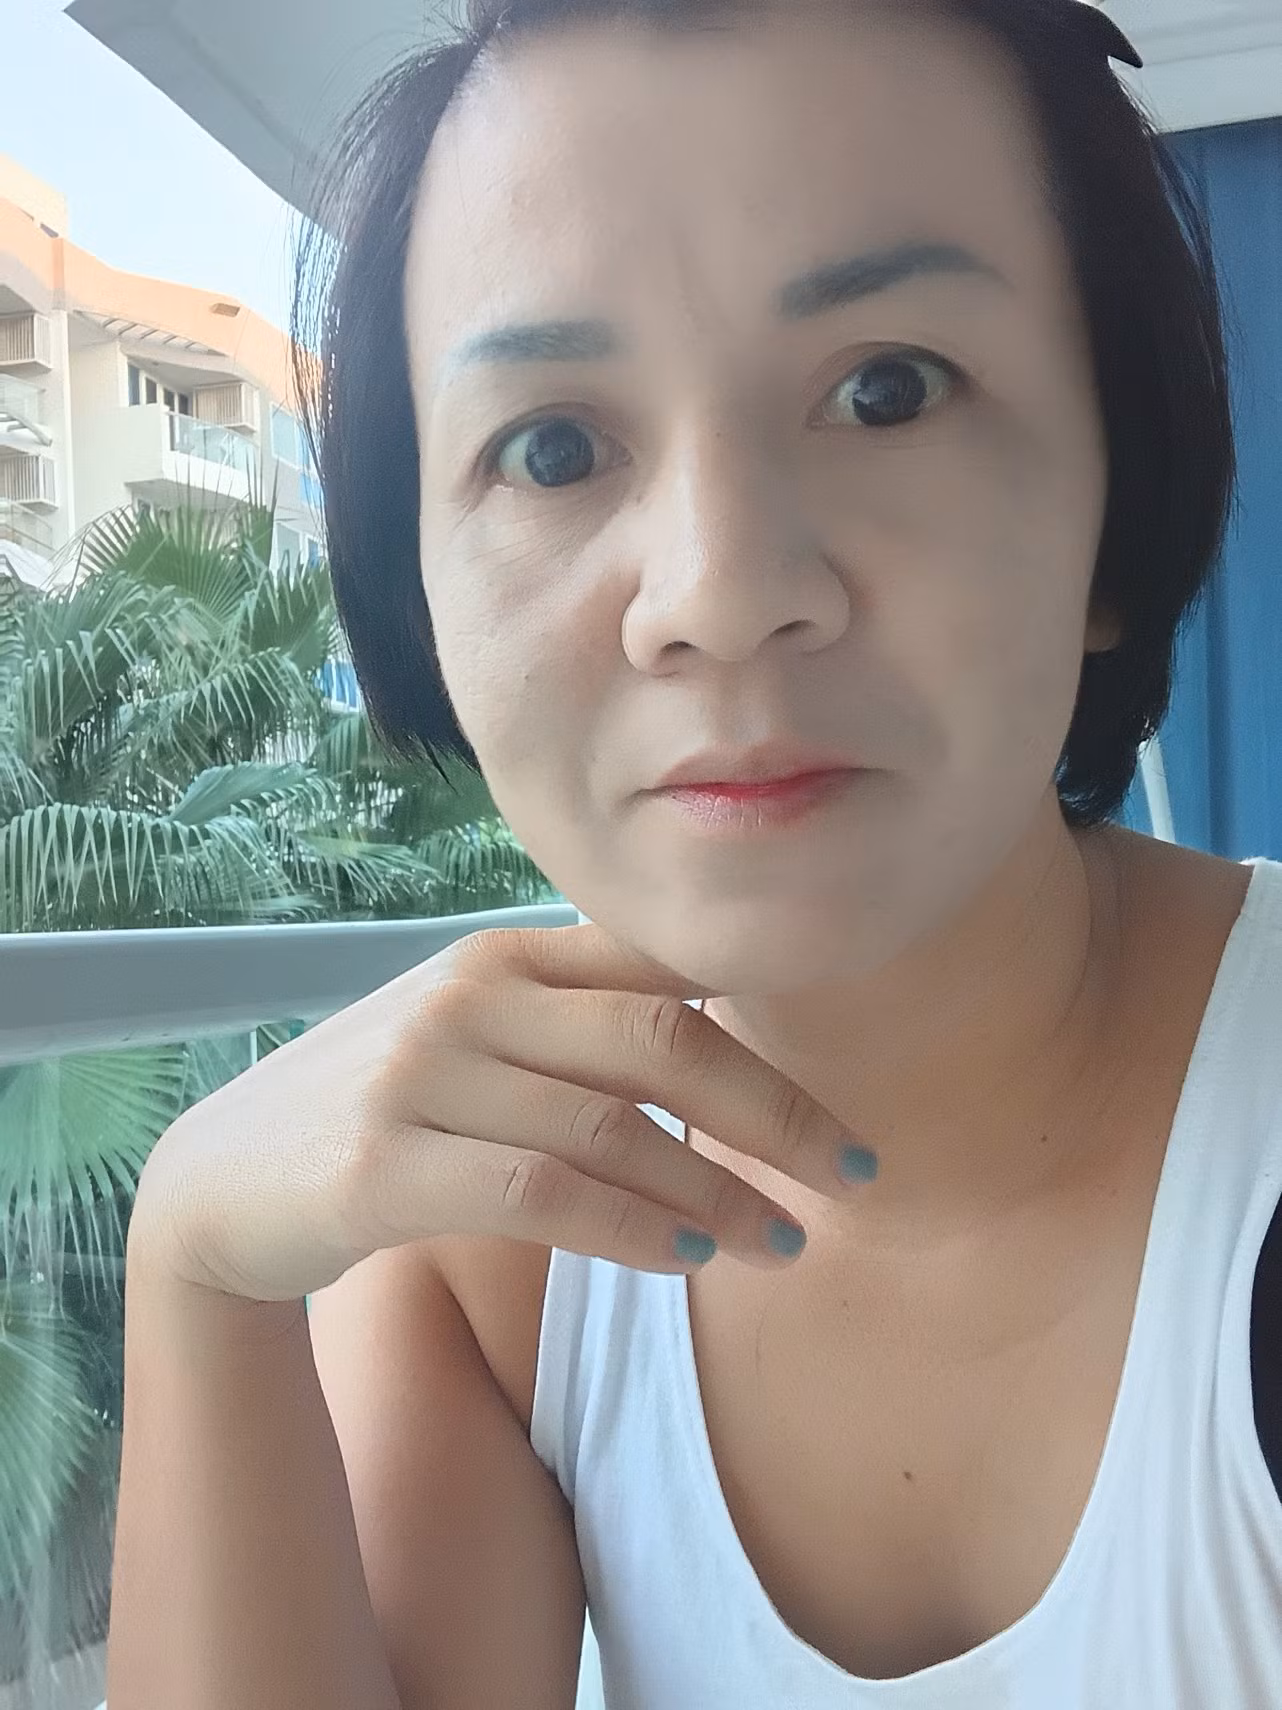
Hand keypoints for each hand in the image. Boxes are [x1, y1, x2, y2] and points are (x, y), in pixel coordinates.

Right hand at [130, 920, 871, 1300]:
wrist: (223, 1179)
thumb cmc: (381, 1107)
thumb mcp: (472, 1037)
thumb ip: (573, 1024)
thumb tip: (718, 1045)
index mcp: (501, 957)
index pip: (661, 978)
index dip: (766, 1039)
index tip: (839, 1110)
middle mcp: (465, 998)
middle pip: (659, 1041)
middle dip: (776, 1112)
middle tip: (857, 1175)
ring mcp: (419, 1077)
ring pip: (612, 1129)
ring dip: (718, 1193)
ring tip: (786, 1242)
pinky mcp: (382, 1165)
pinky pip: (542, 1194)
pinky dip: (632, 1227)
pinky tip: (688, 1258)